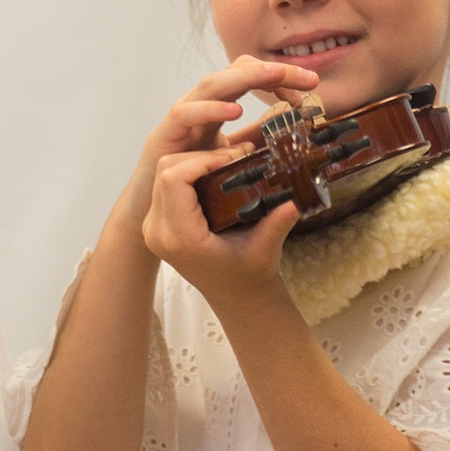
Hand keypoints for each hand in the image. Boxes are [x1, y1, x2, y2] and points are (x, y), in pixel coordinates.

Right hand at [115, 56, 318, 239]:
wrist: (150, 220)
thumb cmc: (193, 193)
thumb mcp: (237, 164)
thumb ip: (259, 144)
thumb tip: (295, 130)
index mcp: (217, 111)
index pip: (249, 77)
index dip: (279, 77)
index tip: (312, 87)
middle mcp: (199, 110)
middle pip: (233, 73)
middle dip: (270, 71)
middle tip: (306, 77)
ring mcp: (181, 122)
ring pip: (209, 85)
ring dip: (242, 78)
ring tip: (274, 77)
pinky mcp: (163, 138)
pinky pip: (183, 115)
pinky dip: (209, 109)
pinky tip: (234, 111)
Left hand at [142, 144, 300, 303]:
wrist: (234, 294)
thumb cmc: (249, 274)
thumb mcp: (266, 249)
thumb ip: (277, 224)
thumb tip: (296, 200)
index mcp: (182, 238)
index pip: (174, 180)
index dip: (202, 160)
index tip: (232, 159)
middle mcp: (159, 232)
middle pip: (166, 170)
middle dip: (199, 156)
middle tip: (233, 157)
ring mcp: (154, 227)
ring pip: (162, 173)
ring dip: (192, 161)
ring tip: (225, 163)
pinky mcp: (157, 222)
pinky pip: (164, 184)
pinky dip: (187, 171)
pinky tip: (212, 174)